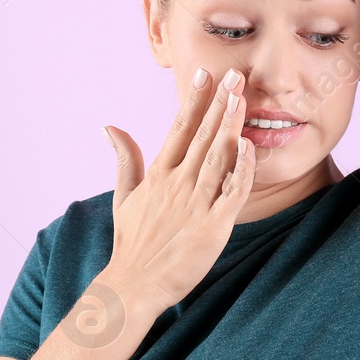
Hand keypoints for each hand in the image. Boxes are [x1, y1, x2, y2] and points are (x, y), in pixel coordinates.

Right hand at [100, 67, 257, 316]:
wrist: (132, 287)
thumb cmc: (131, 244)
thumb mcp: (123, 197)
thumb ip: (124, 159)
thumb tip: (109, 126)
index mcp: (159, 175)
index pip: (178, 128)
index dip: (194, 100)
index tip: (205, 74)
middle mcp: (177, 184)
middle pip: (201, 135)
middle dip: (219, 102)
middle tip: (235, 73)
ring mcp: (195, 204)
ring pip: (217, 157)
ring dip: (230, 126)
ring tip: (242, 97)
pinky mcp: (212, 227)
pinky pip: (232, 193)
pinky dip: (241, 169)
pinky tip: (250, 147)